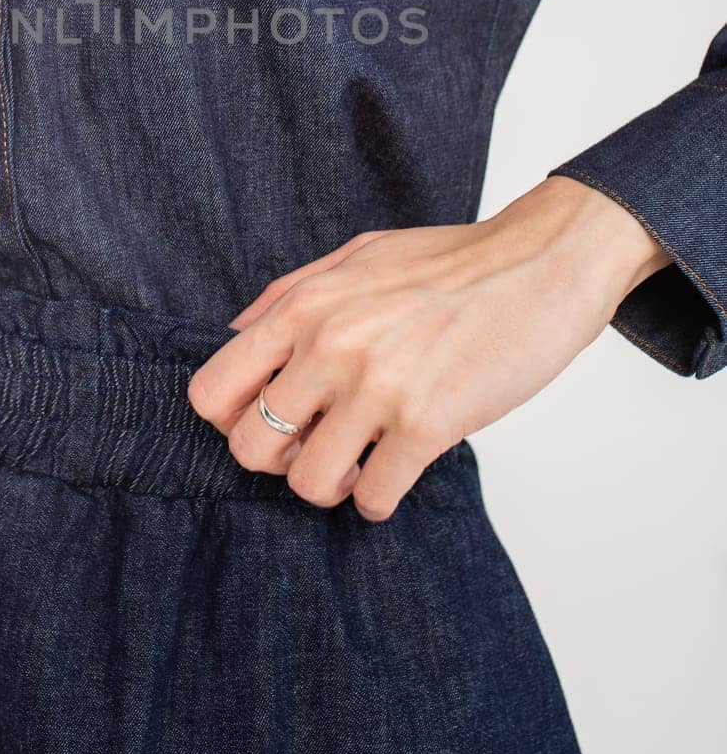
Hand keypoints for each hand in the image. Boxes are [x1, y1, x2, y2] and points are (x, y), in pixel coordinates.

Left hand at [186, 176, 669, 519]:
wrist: (541, 263)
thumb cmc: (452, 260)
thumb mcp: (357, 255)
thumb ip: (290, 293)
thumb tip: (236, 333)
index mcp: (304, 306)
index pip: (212, 392)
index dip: (232, 420)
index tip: (270, 419)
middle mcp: (329, 346)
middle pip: (250, 450)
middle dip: (280, 461)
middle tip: (317, 446)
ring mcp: (377, 387)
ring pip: (309, 485)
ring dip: (334, 485)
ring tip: (361, 462)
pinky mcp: (428, 424)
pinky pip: (375, 498)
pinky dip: (381, 499)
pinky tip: (399, 470)